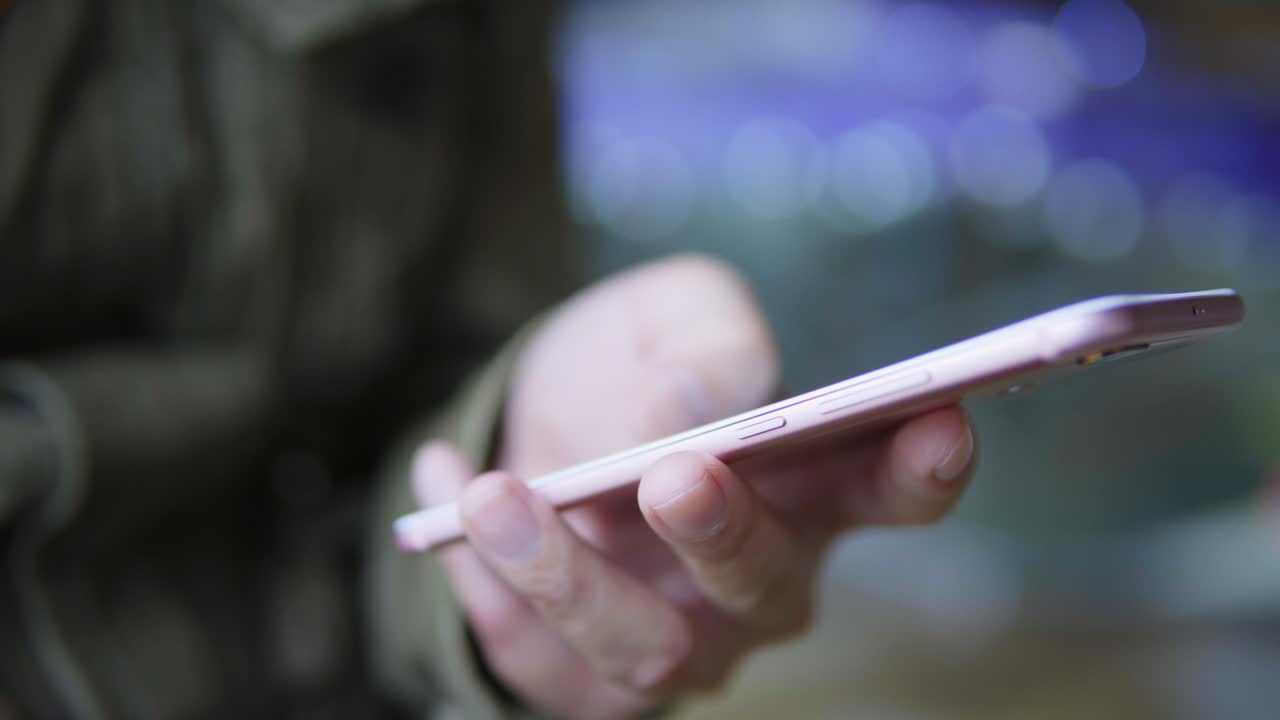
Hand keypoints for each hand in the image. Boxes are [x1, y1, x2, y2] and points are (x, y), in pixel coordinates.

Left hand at [413, 255, 976, 718]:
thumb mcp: (665, 316)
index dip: (924, 469)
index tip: (941, 423)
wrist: (534, 416)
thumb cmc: (630, 365)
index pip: (893, 491)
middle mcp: (763, 579)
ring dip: (569, 577)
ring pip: (652, 651)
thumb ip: (700, 346)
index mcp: (812, 485)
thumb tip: (681, 413)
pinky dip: (482, 577)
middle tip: (677, 474)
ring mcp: (684, 640)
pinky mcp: (593, 680)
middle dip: (723, 533)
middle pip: (769, 585)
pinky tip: (448, 480)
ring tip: (496, 493)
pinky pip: (541, 658)